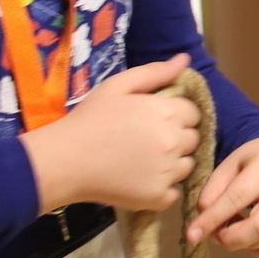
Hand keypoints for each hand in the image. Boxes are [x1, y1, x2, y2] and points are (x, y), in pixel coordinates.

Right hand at [21, 54, 195, 215]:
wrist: (64, 160)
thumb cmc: (89, 119)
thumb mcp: (118, 86)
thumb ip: (155, 72)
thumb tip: (184, 59)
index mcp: (168, 113)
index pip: (193, 113)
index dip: (177, 115)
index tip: (156, 121)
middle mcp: (174, 142)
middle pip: (193, 139)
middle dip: (177, 138)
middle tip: (148, 141)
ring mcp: (168, 173)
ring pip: (187, 166)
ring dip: (174, 163)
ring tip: (144, 161)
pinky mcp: (158, 198)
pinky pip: (174, 192)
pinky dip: (163, 189)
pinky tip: (142, 180)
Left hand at [188, 137, 258, 257]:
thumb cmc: (253, 162)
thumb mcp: (230, 165)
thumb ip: (213, 191)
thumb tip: (203, 223)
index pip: (237, 198)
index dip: (212, 219)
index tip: (191, 234)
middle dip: (230, 238)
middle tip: (216, 233)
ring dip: (240, 243)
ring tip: (232, 228)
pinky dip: (256, 250)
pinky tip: (249, 236)